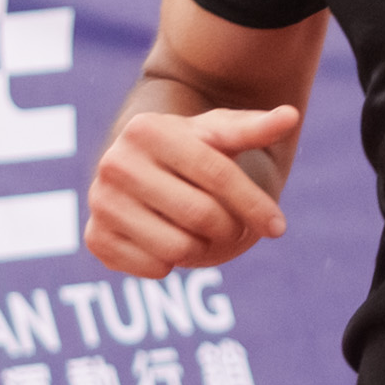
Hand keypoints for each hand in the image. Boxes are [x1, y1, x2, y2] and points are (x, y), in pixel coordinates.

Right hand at [89, 105, 300, 276]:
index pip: (217, 175)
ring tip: (201, 232)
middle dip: (230, 228)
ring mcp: (101, 202)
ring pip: (179, 247)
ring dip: (204, 249)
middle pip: (202, 215)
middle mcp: (115, 163)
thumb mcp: (218, 135)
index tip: (279, 228)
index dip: (255, 204)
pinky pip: (154, 268)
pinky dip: (172, 263)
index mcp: (147, 129)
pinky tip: (168, 240)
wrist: (139, 172)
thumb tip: (290, 116)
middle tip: (233, 228)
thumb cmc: (190, 152)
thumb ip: (252, 128)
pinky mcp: (94, 238)